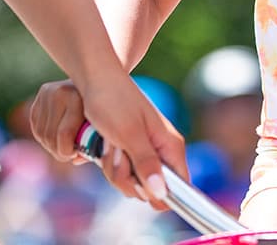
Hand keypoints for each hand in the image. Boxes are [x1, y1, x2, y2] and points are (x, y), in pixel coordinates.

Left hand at [30, 75, 187, 208]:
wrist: (96, 81)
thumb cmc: (115, 102)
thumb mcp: (129, 135)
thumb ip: (147, 164)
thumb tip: (161, 193)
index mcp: (170, 145)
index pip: (180, 185)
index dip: (160, 194)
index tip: (139, 182)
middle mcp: (162, 150)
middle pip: (151, 189)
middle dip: (128, 179)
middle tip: (120, 152)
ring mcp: (146, 151)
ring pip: (132, 183)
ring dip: (115, 170)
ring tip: (111, 143)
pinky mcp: (131, 151)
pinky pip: (122, 173)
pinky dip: (110, 164)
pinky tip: (106, 145)